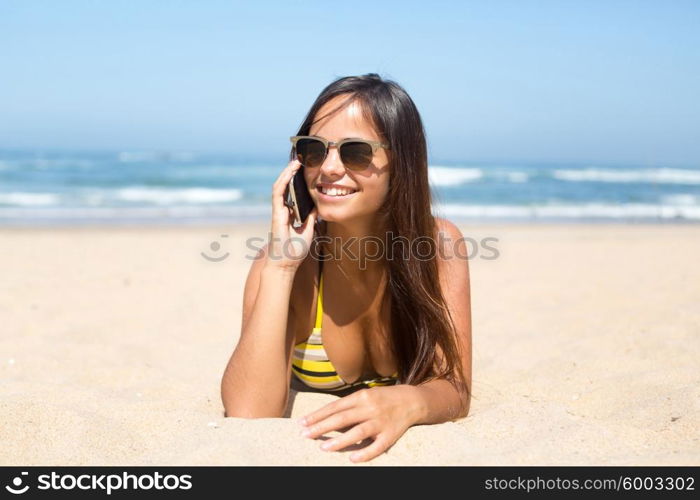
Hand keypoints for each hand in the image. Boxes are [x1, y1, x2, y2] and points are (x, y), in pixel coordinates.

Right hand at [268, 159, 317, 271]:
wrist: (285, 264)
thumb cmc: (295, 251)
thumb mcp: (308, 230)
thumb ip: (310, 218)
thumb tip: (317, 206)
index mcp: (289, 215)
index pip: (293, 194)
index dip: (298, 182)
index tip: (306, 172)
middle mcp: (282, 211)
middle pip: (286, 187)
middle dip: (292, 174)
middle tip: (302, 161)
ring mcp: (278, 211)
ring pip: (280, 187)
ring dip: (287, 173)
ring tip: (296, 161)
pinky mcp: (275, 213)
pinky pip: (278, 193)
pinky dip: (283, 181)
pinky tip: (289, 171)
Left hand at [297, 385, 422, 462]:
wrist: (412, 400)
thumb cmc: (383, 398)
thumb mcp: (366, 395)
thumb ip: (348, 405)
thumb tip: (324, 417)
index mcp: (361, 396)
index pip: (335, 406)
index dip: (318, 415)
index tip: (302, 423)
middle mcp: (370, 408)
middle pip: (342, 418)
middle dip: (322, 426)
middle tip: (305, 434)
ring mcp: (381, 421)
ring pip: (358, 431)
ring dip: (340, 440)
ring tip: (323, 447)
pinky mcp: (391, 434)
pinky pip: (377, 446)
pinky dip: (365, 453)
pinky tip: (352, 458)